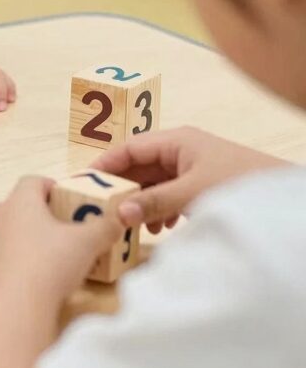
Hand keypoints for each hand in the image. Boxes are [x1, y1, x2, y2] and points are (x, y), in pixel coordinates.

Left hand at [0, 176, 121, 304]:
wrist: (12, 308)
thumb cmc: (50, 264)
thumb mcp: (87, 244)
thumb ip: (105, 228)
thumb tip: (118, 220)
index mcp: (20, 201)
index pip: (34, 181)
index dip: (53, 188)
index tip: (70, 202)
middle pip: (20, 207)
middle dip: (42, 216)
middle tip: (66, 232)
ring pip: (7, 232)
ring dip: (26, 240)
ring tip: (51, 260)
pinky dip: (15, 263)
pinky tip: (32, 281)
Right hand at [93, 127, 287, 231]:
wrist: (282, 197)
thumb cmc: (237, 184)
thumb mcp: (191, 194)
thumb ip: (154, 202)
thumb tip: (118, 213)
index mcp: (176, 140)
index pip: (129, 147)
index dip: (106, 164)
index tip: (86, 182)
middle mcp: (181, 150)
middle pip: (141, 166)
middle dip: (124, 188)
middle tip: (104, 208)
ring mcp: (193, 167)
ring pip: (156, 182)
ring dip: (143, 202)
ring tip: (133, 225)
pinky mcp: (204, 184)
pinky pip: (172, 193)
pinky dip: (162, 209)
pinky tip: (162, 227)